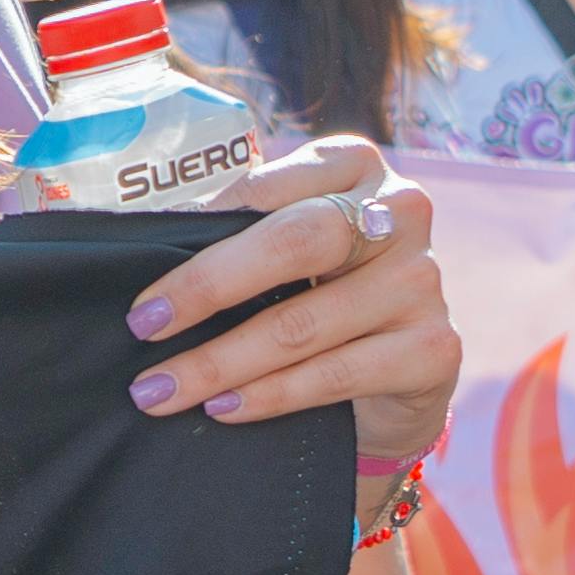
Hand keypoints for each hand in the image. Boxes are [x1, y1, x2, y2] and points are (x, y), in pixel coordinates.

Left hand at [124, 136, 457, 479]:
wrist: (395, 373)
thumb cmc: (313, 289)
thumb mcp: (275, 247)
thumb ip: (229, 233)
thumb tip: (138, 247)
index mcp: (350, 165)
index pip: (263, 193)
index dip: (198, 242)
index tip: (141, 294)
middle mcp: (400, 210)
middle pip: (295, 243)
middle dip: (206, 290)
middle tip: (142, 328)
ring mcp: (423, 279)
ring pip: (304, 323)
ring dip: (219, 363)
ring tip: (160, 389)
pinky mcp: (436, 348)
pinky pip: (338, 374)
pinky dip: (270, 395)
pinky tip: (222, 408)